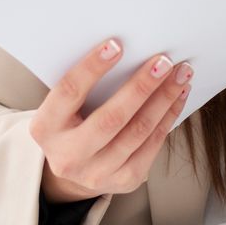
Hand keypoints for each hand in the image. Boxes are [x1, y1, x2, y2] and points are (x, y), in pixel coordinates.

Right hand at [29, 37, 192, 202]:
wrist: (76, 169)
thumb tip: (124, 52)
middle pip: (111, 118)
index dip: (92, 68)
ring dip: (164, 99)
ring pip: (138, 131)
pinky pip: (152, 145)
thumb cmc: (72, 124)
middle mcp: (68, 155)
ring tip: (179, 76)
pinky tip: (177, 98)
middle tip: (164, 61)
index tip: (116, 45)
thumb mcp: (64, 107)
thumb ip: (84, 86)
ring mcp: (97, 172)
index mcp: (46, 128)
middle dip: (141, 86)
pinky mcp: (124, 180)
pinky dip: (168, 117)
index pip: (69, 92)